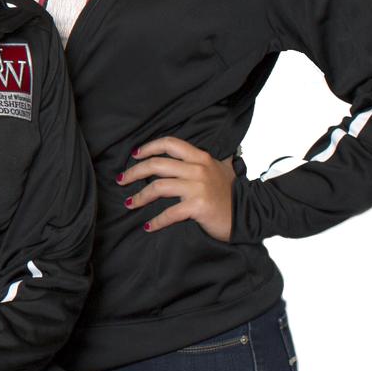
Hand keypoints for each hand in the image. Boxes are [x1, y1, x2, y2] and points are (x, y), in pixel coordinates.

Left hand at [120, 136, 234, 240]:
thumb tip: (182, 155)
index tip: (135, 154)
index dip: (149, 147)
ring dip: (139, 196)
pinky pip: (170, 213)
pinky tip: (148, 226)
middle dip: (134, 172)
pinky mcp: (198, 206)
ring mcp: (198, 187)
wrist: (250, 213)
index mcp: (201, 158)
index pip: (170, 143)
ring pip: (158, 187)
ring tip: (129, 203)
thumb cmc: (230, 193)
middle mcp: (198, 169)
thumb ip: (201, 161)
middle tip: (121, 180)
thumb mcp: (219, 168)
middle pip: (157, 165)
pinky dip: (156, 221)